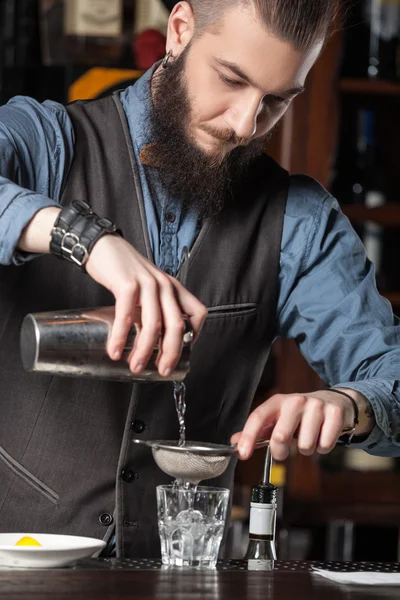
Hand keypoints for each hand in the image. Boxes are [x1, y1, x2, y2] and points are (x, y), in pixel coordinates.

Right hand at [85, 234, 206, 375]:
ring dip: (144, 351)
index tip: (182, 353)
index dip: (194, 336)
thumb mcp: (147, 289)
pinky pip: (127, 316)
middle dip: (171, 353)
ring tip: (135, 366)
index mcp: (173, 288)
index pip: (198, 312)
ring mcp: (147, 284)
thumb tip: (150, 341)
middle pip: (177, 326)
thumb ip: (153, 309)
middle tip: (162, 371)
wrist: (102, 246)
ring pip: (153, 325)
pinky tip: (115, 350)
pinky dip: (121, 336)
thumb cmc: (124, 271)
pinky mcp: (127, 284)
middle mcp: (165, 285)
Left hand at [231, 389, 373, 461]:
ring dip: (306, 449)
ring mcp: (316, 406)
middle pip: (280, 436)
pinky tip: (323, 435)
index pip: (258, 417)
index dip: (248, 437)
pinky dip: (323, 448)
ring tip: (309, 437)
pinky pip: (324, 445)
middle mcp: (296, 400)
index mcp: (278, 401)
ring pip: (305, 445)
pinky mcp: (334, 413)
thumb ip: (259, 432)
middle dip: (280, 452)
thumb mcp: (279, 418)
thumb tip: (235, 443)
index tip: (243, 454)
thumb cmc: (301, 415)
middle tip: (284, 450)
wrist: (336, 401)